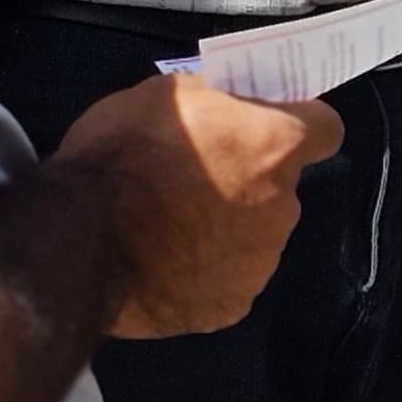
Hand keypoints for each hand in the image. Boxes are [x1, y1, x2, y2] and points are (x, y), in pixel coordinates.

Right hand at [66, 73, 338, 339]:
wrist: (76, 240)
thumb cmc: (119, 155)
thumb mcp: (168, 94)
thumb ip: (217, 103)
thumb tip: (233, 108)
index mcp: (275, 147)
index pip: (325, 129)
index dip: (299, 125)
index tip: (270, 128)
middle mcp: (283, 208)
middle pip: (281, 188)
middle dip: (250, 181)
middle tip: (195, 180)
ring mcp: (259, 264)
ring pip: (256, 238)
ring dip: (228, 230)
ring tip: (169, 227)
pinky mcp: (229, 307)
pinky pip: (227, 281)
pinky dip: (204, 274)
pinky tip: (163, 263)